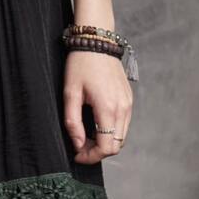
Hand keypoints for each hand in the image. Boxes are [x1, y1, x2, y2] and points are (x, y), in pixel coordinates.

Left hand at [62, 50, 132, 164]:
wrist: (97, 41)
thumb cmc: (81, 65)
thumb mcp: (70, 94)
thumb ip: (73, 123)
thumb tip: (78, 145)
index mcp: (108, 108)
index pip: (106, 148)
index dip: (91, 157)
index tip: (77, 154)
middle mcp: (123, 109)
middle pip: (116, 146)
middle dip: (97, 152)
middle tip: (80, 147)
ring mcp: (128, 104)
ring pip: (121, 137)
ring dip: (105, 142)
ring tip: (86, 136)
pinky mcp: (128, 99)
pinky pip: (123, 125)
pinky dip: (111, 131)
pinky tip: (96, 125)